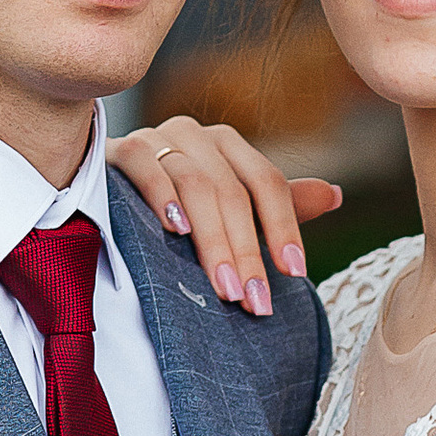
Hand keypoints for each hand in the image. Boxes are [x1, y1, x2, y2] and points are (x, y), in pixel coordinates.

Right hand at [108, 118, 341, 317]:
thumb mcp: (229, 209)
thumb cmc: (174, 208)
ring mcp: (159, 136)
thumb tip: (336, 195)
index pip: (267, 183)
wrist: (99, 194)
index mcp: (228, 145)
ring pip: (197, 186)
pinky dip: (164, 198)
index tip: (295, 274)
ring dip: (213, 242)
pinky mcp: (122, 148)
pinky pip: (148, 167)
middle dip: (248, 251)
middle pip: (234, 191)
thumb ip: (278, 204)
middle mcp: (197, 134)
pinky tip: (176, 232)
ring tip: (226, 287)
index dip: (284, 228)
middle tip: (255, 302)